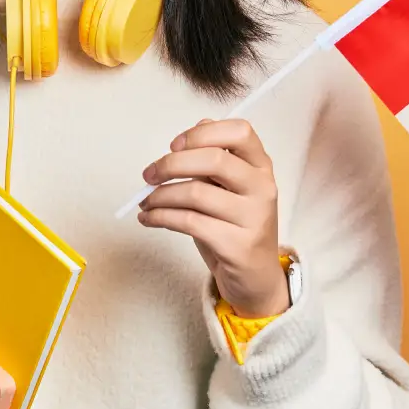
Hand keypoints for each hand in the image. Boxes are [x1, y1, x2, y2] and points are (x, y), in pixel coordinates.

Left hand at [137, 118, 289, 317]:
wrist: (255, 277)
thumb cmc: (235, 227)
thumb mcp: (229, 188)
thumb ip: (216, 158)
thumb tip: (194, 130)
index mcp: (261, 166)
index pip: (240, 131)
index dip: (201, 134)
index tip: (174, 145)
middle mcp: (263, 188)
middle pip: (214, 159)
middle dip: (171, 164)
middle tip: (149, 175)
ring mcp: (253, 217)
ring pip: (196, 193)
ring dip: (160, 196)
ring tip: (146, 202)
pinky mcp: (238, 245)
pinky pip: (189, 222)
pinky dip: (160, 217)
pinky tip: (149, 218)